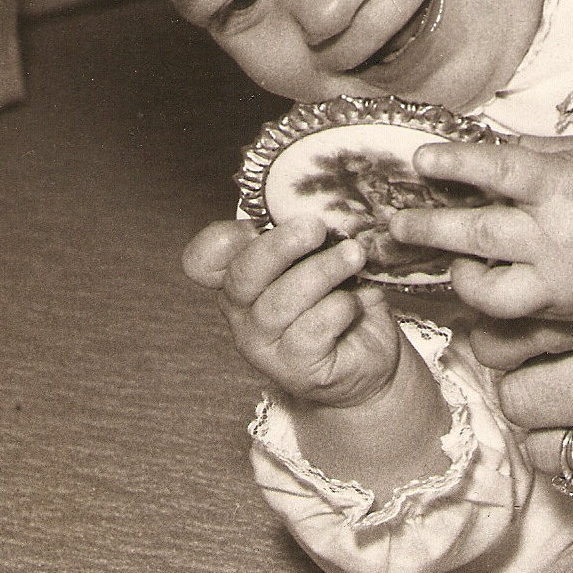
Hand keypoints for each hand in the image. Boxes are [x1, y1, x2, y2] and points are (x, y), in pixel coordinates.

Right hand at [182, 215, 402, 409]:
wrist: (370, 355)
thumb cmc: (339, 294)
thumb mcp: (321, 256)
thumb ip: (307, 232)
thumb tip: (318, 203)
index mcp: (242, 276)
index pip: (203, 261)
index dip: (219, 241)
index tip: (252, 226)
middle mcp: (243, 311)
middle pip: (242, 276)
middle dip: (280, 246)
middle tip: (316, 228)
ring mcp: (264, 345)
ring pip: (280, 303)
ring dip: (322, 272)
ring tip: (354, 256)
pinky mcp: (295, 369)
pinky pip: (311, 331)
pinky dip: (338, 308)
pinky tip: (354, 302)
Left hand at [391, 133, 572, 318]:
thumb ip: (526, 156)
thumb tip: (473, 155)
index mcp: (562, 183)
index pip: (498, 169)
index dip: (456, 163)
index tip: (420, 159)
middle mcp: (559, 232)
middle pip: (480, 232)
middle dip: (431, 228)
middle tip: (395, 223)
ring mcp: (562, 275)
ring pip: (489, 286)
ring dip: (455, 272)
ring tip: (440, 259)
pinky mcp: (567, 305)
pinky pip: (514, 309)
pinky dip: (489, 297)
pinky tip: (478, 280)